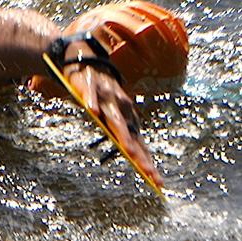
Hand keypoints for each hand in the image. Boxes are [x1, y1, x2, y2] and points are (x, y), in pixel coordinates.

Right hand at [54, 44, 162, 191]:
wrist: (83, 58)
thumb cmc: (98, 91)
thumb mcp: (110, 112)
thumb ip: (118, 131)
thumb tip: (131, 153)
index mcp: (126, 116)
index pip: (139, 143)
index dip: (147, 162)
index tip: (157, 182)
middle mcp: (120, 107)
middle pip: (131, 136)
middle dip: (140, 156)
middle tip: (150, 175)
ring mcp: (105, 96)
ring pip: (114, 118)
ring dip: (121, 134)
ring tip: (128, 151)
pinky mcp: (88, 85)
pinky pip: (89, 95)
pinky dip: (92, 103)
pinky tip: (92, 112)